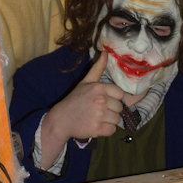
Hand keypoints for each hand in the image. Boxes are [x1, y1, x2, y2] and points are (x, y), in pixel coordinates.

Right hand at [39, 49, 123, 166]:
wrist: (61, 119)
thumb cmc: (75, 99)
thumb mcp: (86, 82)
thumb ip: (98, 68)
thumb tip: (106, 52)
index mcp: (99, 87)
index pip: (120, 94)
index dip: (113, 98)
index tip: (102, 100)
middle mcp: (100, 100)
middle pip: (120, 108)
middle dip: (111, 110)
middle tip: (97, 110)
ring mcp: (99, 115)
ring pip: (117, 119)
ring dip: (109, 121)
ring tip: (96, 118)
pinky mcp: (97, 129)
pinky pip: (112, 130)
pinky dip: (106, 130)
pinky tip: (96, 126)